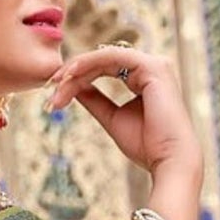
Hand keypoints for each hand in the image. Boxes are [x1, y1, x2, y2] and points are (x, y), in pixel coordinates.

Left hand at [46, 47, 203, 188]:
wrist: (169, 161)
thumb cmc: (147, 146)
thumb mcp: (112, 119)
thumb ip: (95, 100)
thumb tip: (72, 88)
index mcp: (145, 78)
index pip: (104, 69)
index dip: (78, 77)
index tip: (54, 94)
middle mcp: (151, 67)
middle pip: (102, 61)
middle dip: (73, 72)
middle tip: (50, 86)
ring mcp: (154, 64)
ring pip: (105, 57)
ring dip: (77, 68)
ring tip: (57, 83)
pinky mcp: (152, 67)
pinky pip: (113, 58)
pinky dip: (89, 64)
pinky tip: (71, 75)